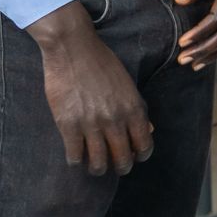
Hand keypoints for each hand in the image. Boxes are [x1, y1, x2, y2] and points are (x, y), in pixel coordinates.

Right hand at [26, 1, 151, 175]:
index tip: (134, 156)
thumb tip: (148, 131)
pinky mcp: (68, 125)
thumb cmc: (102, 63)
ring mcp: (91, 124)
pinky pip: (75, 155)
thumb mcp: (128, 85)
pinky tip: (76, 155)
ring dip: (98, 168)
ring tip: (95, 166)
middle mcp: (115, 120)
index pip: (144, 146)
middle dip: (120, 167)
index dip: (140, 155)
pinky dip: (76, 159)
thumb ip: (137, 109)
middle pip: (122, 159)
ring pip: (98, 163)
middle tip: (114, 165)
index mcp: (134, 109)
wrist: (73, 48)